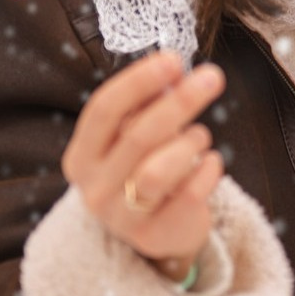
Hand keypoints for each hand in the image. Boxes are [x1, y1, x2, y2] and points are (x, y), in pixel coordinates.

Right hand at [62, 52, 225, 276]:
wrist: (158, 229)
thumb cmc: (145, 167)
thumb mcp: (134, 134)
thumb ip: (148, 104)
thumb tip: (173, 70)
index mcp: (82, 156)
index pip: (103, 110)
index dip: (138, 81)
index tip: (174, 60)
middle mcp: (94, 189)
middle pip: (137, 136)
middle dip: (180, 102)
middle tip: (212, 77)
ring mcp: (122, 218)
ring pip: (158, 172)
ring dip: (189, 142)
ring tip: (199, 136)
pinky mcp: (155, 236)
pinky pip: (190, 194)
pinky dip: (208, 169)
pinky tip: (211, 162)